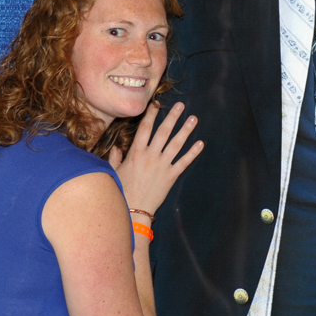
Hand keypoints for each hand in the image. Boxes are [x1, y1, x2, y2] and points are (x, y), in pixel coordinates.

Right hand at [109, 101, 202, 215]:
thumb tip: (115, 147)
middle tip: (181, 106)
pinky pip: (184, 162)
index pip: (144, 129)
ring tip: (194, 119)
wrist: (133, 211)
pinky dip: (193, 153)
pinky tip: (201, 143)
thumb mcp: (114, 172)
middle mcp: (150, 156)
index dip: (151, 115)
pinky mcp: (171, 177)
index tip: (157, 104)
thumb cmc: (121, 191)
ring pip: (176, 144)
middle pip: (163, 132)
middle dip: (172, 117)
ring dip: (186, 130)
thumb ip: (115, 158)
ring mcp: (162, 166)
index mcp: (136, 153)